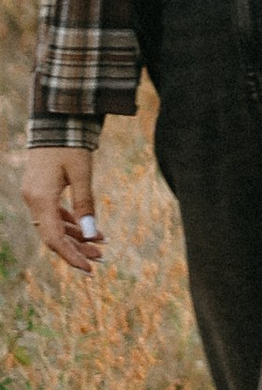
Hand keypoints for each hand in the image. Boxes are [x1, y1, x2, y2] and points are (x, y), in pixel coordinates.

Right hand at [20, 147, 103, 278]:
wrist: (55, 120)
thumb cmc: (70, 143)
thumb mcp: (82, 172)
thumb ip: (86, 203)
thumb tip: (92, 234)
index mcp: (41, 198)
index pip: (54, 238)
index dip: (71, 256)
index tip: (88, 269)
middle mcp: (33, 200)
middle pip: (53, 235)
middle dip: (77, 249)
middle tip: (101, 258)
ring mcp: (35, 196)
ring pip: (54, 226)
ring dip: (76, 236)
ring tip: (101, 245)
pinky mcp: (40, 191)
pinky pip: (54, 214)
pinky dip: (70, 223)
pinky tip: (89, 229)